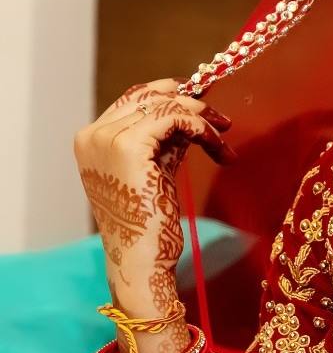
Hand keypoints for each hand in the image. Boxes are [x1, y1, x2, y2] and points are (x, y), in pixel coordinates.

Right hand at [74, 77, 235, 321]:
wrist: (142, 259)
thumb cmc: (150, 221)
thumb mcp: (154, 167)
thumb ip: (164, 137)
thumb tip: (192, 106)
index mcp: (90, 140)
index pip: (132, 98)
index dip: (168, 92)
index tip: (200, 99)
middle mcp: (92, 135)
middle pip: (147, 94)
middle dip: (188, 100)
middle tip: (218, 117)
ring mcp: (107, 139)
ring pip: (165, 104)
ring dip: (201, 117)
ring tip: (222, 137)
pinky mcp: (129, 145)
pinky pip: (174, 117)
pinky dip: (200, 127)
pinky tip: (217, 146)